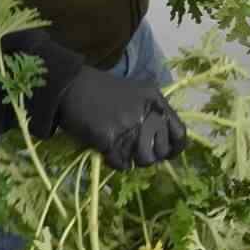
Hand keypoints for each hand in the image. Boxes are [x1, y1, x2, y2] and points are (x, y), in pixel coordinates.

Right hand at [54, 67, 187, 169]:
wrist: (69, 86)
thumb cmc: (102, 90)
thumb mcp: (137, 93)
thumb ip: (153, 113)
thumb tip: (164, 142)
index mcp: (156, 101)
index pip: (180, 132)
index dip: (174, 148)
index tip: (166, 153)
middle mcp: (147, 113)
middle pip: (161, 151)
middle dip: (150, 156)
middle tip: (135, 151)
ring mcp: (129, 126)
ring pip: (143, 160)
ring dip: (132, 160)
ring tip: (121, 150)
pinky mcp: (110, 138)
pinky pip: (121, 163)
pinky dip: (115, 161)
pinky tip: (107, 150)